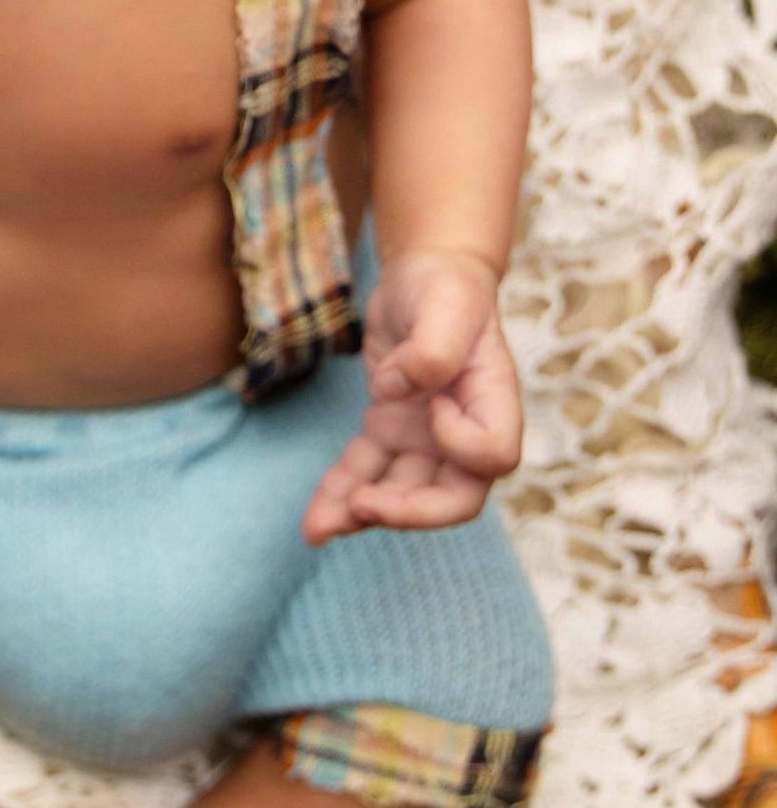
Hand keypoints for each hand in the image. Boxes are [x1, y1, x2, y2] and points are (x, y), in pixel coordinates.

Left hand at [302, 248, 521, 544]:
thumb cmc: (445, 288)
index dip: (461, 447)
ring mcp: (426, 438)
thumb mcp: (446, 304)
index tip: (431, 406)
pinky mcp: (390, 432)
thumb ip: (434, 348)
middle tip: (360, 506)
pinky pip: (366, 472)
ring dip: (361, 513)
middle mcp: (463, 431)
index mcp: (493, 403)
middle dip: (406, 511)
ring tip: (317, 530)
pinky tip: (314, 519)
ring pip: (399, 493)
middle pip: (451, 497)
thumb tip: (398, 390)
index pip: (491, 457)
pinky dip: (340, 493)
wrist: (424, 276)